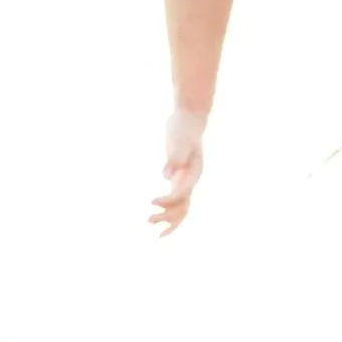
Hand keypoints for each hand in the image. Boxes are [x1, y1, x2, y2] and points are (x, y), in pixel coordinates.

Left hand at [150, 107, 206, 233]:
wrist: (189, 119)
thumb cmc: (184, 128)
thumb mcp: (179, 141)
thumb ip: (174, 159)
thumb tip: (166, 176)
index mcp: (194, 174)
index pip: (182, 195)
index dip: (167, 201)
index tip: (151, 202)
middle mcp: (191, 181)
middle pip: (182, 207)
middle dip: (167, 217)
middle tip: (148, 220)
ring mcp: (186, 181)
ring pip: (179, 207)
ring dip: (166, 217)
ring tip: (148, 222)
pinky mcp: (178, 179)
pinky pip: (174, 200)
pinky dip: (165, 208)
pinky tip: (154, 210)